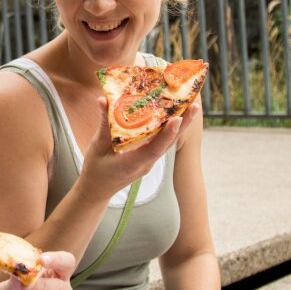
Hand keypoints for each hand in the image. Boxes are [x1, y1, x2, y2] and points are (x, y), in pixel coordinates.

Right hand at [77, 98, 198, 204]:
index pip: (155, 148)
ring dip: (180, 126)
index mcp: (133, 163)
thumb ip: (104, 123)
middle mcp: (146, 163)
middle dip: (183, 124)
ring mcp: (149, 162)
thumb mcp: (97, 146)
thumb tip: (103, 99)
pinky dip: (170, 130)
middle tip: (195, 105)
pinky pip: (162, 143)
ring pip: (168, 143)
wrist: (97, 190)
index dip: (167, 134)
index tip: (177, 118)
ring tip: (191, 107)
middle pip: (168, 143)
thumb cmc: (95, 169)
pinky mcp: (148, 159)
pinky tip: (175, 116)